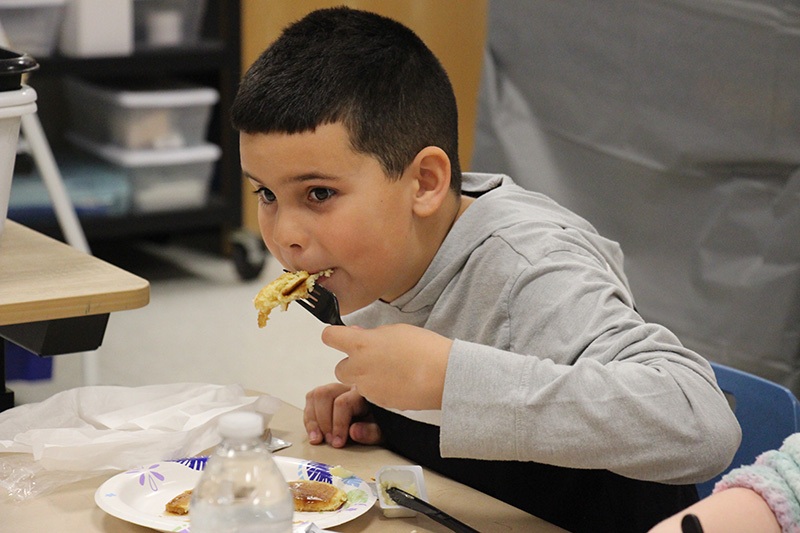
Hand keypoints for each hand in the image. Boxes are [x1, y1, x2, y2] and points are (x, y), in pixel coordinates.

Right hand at [303, 382, 381, 447]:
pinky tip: (314, 433)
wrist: (379, 421)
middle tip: (329, 441)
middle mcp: (346, 388)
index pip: (343, 403)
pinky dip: (309, 419)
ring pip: (315, 395)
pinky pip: (310, 401)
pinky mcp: (325, 397)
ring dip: (312, 420)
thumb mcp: (381, 432)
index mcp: (362, 393)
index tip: (338, 443)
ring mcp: (334, 390)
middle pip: (324, 394)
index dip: (337, 424)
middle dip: (323, 421)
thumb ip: (370, 432)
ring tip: (318, 438)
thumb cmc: (379, 424)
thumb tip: (353, 431)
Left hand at [321, 323, 451, 410]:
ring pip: (357, 383)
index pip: (330, 336)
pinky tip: (400, 382)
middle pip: (339, 368)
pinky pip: (373, 394)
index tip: (338, 336)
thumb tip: (357, 334)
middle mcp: (359, 367)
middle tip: (372, 359)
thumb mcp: (396, 331)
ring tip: (393, 370)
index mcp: (361, 344)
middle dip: (351, 364)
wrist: (444, 376)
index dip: (334, 335)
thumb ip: (371, 335)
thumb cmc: (424, 348)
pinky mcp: (379, 403)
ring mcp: (368, 388)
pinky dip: (381, 389)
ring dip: (367, 378)